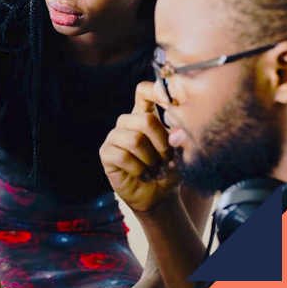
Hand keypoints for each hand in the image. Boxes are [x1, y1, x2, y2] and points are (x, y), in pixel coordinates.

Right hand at [99, 82, 180, 212]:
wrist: (158, 196)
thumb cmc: (169, 170)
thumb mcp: (180, 152)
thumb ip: (178, 137)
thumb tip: (176, 130)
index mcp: (145, 116)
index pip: (143, 92)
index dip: (155, 91)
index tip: (171, 103)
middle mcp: (128, 123)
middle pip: (145, 119)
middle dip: (162, 143)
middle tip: (168, 159)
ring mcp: (115, 137)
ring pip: (135, 140)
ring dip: (151, 160)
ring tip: (157, 170)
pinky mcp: (106, 153)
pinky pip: (123, 156)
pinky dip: (140, 169)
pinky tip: (145, 175)